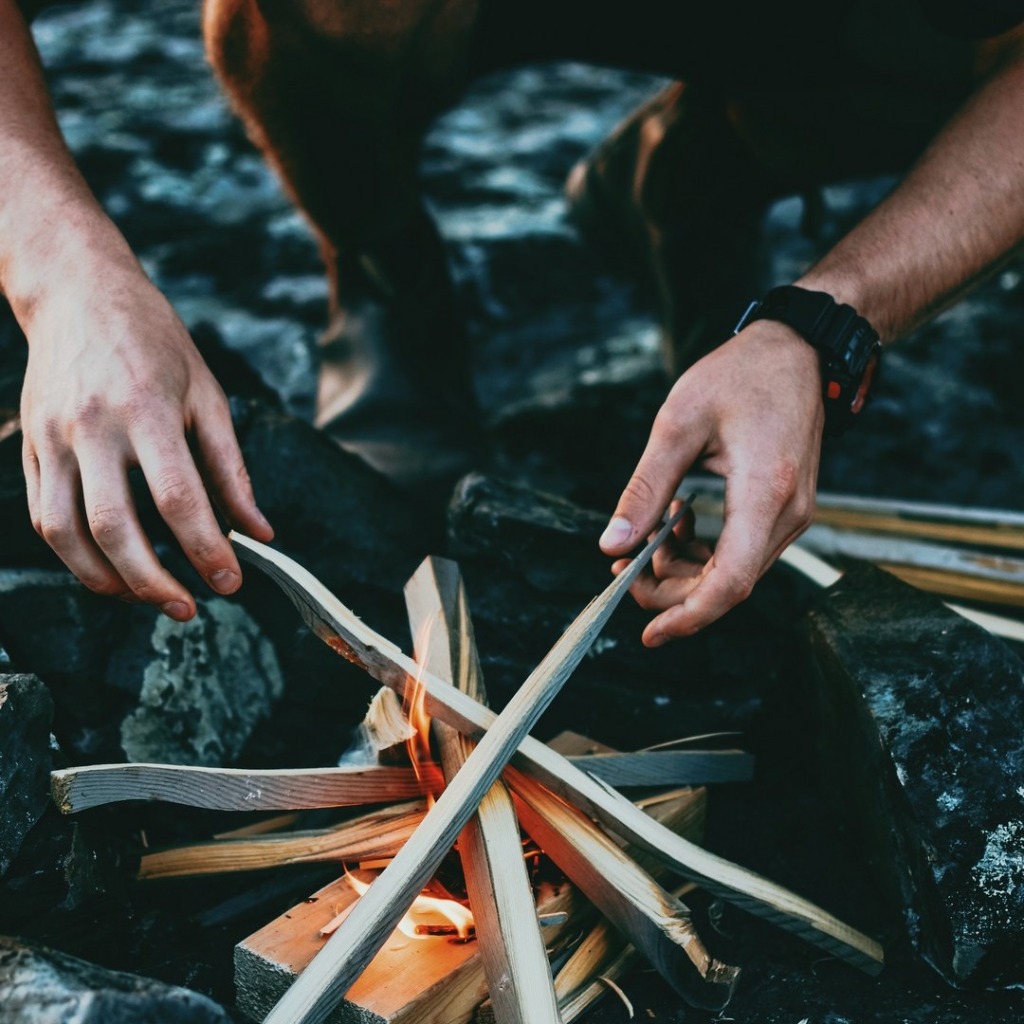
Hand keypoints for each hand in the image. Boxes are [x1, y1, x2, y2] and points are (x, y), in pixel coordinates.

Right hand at [19, 257, 273, 619]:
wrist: (78, 293)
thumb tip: (259, 531)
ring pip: (68, 532)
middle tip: (189, 608)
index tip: (231, 582)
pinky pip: (45, 519)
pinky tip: (110, 570)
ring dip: (109, 580)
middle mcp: (93, 426)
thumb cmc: (155, 343)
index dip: (206, 550)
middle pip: (116, 527)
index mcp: (148, 409)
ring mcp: (52, 438)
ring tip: (148, 598)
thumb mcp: (208, 395)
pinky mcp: (29, 447)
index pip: (179, 498)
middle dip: (155, 582)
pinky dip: (75, 557)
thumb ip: (232, 469)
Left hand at [599, 320, 823, 644]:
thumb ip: (644, 489)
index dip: (688, 617)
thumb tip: (611, 543)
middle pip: (727, 586)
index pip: (730, 583)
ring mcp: (792, 515)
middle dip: (671, 590)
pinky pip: (743, 552)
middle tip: (624, 567)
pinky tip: (679, 520)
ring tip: (649, 535)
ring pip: (734, 573)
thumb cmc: (740, 375)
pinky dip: (705, 552)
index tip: (648, 633)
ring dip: (685, 569)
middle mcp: (788, 514)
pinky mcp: (786, 510)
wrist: (798, 351)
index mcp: (764, 493)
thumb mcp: (678, 424)